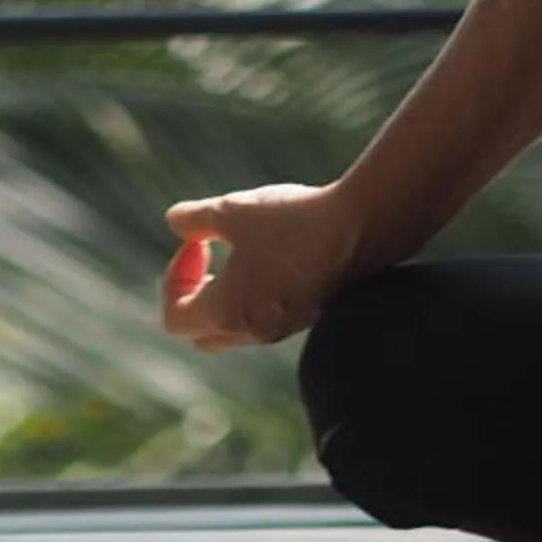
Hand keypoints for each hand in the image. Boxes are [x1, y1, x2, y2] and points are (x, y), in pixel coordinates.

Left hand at [161, 184, 364, 350]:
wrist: (366, 225)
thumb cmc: (295, 220)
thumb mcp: (235, 209)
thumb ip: (196, 218)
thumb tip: (174, 220)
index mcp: (227, 311)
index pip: (175, 317)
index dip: (174, 278)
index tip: (197, 242)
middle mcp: (254, 330)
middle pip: (203, 332)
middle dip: (197, 295)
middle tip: (210, 255)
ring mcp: (286, 326)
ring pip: (239, 325)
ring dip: (231, 292)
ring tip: (248, 247)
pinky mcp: (312, 314)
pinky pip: (271, 316)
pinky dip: (262, 291)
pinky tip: (282, 249)